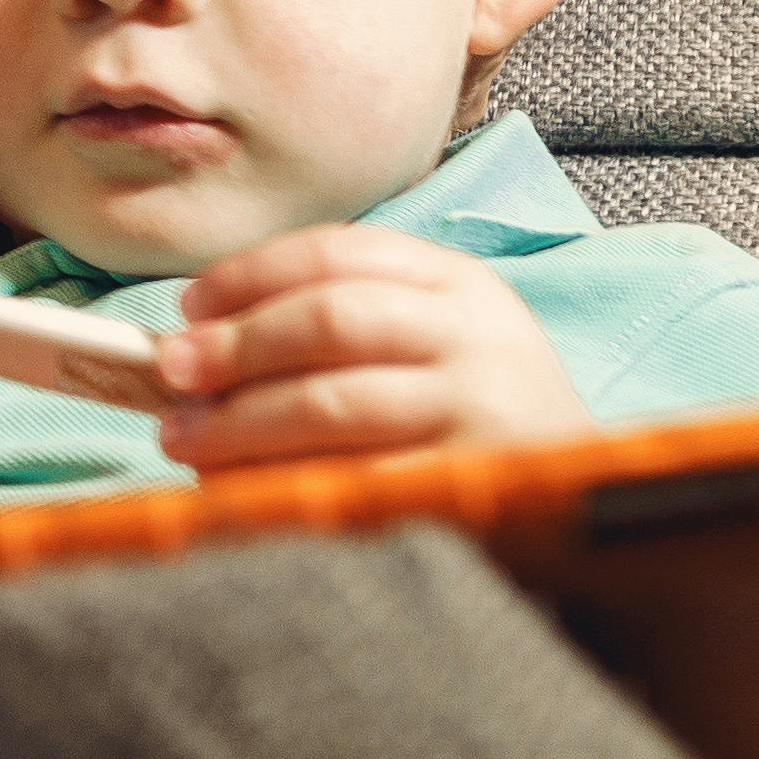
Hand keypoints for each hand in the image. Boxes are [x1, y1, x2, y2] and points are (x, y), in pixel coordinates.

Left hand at [151, 224, 591, 468]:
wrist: (588, 505)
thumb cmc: (476, 420)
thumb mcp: (432, 345)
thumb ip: (339, 327)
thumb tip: (197, 343)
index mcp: (461, 285)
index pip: (338, 253)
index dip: (250, 276)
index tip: (189, 309)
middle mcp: (477, 337)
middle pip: (330, 320)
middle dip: (237, 346)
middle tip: (170, 373)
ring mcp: (480, 413)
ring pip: (334, 403)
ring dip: (241, 421)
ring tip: (184, 440)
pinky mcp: (469, 491)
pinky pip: (356, 483)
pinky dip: (283, 485)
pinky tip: (239, 493)